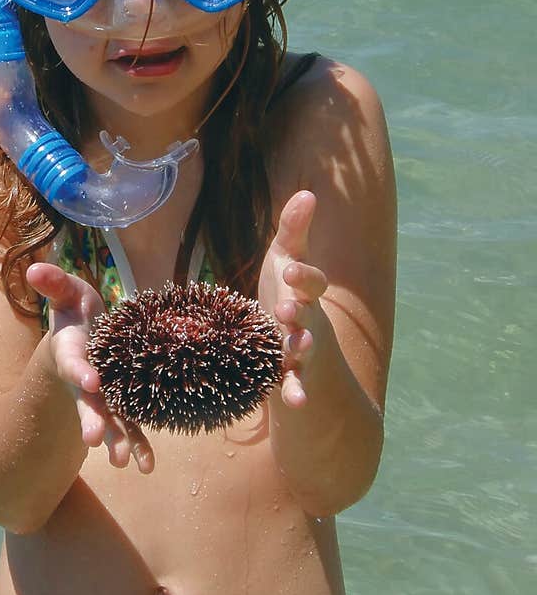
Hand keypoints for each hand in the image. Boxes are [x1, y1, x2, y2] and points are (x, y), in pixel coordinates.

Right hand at [26, 262, 154, 473]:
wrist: (83, 343)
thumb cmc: (75, 315)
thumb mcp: (67, 294)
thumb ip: (53, 283)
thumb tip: (33, 268)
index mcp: (70, 352)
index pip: (73, 362)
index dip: (80, 370)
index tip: (89, 380)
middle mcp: (84, 380)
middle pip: (87, 401)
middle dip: (90, 419)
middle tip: (93, 440)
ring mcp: (101, 398)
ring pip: (109, 421)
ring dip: (116, 440)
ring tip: (123, 463)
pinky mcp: (120, 408)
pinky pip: (130, 428)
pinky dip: (137, 446)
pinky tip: (147, 466)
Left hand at [258, 191, 327, 408]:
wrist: (288, 340)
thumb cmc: (284, 291)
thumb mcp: (284, 258)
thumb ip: (295, 228)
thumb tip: (308, 192)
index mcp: (304, 291)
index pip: (310, 281)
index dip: (303, 276)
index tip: (289, 269)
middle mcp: (307, 319)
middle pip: (308, 315)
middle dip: (300, 312)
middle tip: (286, 308)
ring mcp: (301, 348)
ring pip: (304, 349)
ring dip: (300, 348)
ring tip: (297, 349)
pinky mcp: (290, 374)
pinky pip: (295, 384)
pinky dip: (296, 392)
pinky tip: (295, 402)